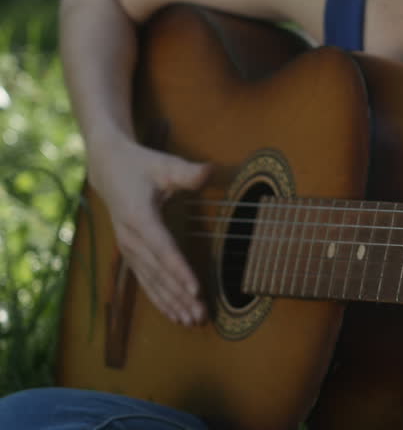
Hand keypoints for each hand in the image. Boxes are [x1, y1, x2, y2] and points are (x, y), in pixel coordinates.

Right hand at [87, 135, 210, 325]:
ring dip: (171, 303)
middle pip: (159, 272)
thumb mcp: (165, 164)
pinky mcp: (130, 254)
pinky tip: (174, 314)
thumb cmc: (141, 165)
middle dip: (179, 295)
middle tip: (200, 314)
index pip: (163, 249)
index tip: (195, 289)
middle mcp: (131, 238)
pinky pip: (145, 281)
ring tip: (191, 321)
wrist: (108, 168)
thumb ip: (188, 172)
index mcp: (140, 218)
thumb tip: (210, 170)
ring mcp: (128, 249)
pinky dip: (160, 299)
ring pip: (151, 282)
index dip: (179, 270)